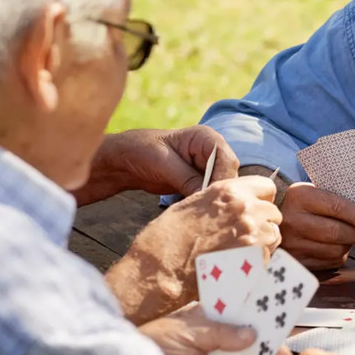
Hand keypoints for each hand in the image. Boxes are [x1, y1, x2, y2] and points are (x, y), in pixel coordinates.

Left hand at [76, 126, 239, 204]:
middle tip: (208, 211)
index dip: (222, 179)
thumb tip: (206, 197)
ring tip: (202, 215)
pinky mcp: (200, 182)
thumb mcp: (163, 163)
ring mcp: (207, 168)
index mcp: (206, 138)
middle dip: (219, 192)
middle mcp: (212, 152)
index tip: (211, 198)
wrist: (126, 160)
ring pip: (221, 187)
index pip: (227, 159)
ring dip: (212, 200)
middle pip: (228, 175)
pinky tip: (197, 215)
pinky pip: (209, 195)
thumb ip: (187, 179)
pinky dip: (205, 204)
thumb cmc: (142, 151)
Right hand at [110, 176, 282, 322]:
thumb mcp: (193, 205)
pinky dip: (258, 262)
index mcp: (229, 190)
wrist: (160, 270)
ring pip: (275, 235)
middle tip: (243, 236)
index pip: (267, 186)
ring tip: (239, 253)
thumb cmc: (167, 238)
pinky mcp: (256, 259)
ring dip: (263, 243)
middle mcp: (245, 208)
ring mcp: (254, 234)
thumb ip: (221, 201)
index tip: (254, 209)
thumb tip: (235, 203)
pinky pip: (269, 257)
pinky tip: (238, 266)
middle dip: (263, 223)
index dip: (261, 199)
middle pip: (273, 212)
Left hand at [140, 303, 292, 354]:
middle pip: (245, 346)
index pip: (237, 318)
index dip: (258, 320)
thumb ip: (222, 333)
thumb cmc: (155, 344)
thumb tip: (252, 334)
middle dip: (265, 350)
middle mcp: (211, 344)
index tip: (280, 323)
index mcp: (205, 321)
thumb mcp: (189, 331)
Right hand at [280, 182, 354, 269]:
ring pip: (336, 250)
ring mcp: (293, 244)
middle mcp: (294, 221)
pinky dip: (339, 256)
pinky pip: (329, 263)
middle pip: (337, 233)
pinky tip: (336, 246)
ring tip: (351, 237)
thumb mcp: (313, 191)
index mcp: (300, 197)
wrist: (271, 218)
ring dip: (350, 245)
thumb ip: (338, 199)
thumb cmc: (302, 203)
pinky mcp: (296, 261)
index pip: (336, 207)